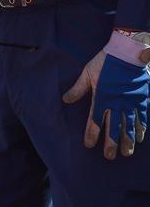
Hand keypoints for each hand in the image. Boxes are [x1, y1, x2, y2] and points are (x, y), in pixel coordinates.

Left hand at [62, 31, 149, 158]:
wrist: (127, 50)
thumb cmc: (105, 61)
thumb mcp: (87, 74)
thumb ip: (77, 89)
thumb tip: (65, 100)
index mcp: (102, 97)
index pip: (95, 120)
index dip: (92, 133)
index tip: (89, 145)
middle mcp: (117, 102)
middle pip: (114, 127)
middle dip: (111, 143)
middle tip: (109, 156)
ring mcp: (131, 100)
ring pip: (130, 125)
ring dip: (128, 140)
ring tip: (126, 153)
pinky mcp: (142, 96)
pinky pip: (143, 115)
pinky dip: (142, 127)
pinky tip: (140, 137)